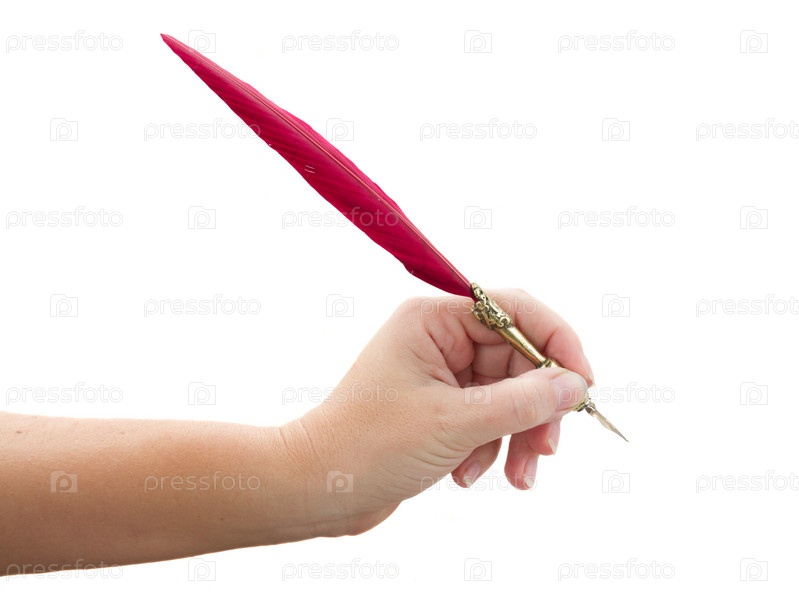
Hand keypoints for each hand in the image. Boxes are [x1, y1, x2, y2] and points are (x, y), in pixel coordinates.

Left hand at [281, 289, 592, 537]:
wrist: (317, 489)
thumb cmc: (368, 445)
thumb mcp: (455, 424)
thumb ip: (522, 401)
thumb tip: (575, 385)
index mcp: (434, 319)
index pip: (515, 310)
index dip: (557, 342)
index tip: (584, 384)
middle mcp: (439, 338)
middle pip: (518, 358)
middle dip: (536, 408)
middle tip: (548, 448)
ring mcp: (440, 372)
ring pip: (507, 393)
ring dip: (517, 435)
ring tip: (517, 477)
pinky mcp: (440, 405)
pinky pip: (488, 417)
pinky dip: (490, 447)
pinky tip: (468, 474)